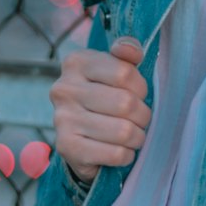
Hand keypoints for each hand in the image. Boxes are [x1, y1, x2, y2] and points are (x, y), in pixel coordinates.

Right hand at [49, 37, 150, 181]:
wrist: (80, 138)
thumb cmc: (106, 97)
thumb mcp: (116, 69)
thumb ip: (127, 53)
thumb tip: (132, 50)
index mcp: (77, 62)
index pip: (125, 73)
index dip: (140, 87)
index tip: (138, 93)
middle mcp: (64, 88)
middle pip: (126, 103)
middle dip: (143, 115)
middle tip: (139, 119)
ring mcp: (62, 119)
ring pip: (123, 131)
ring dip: (137, 137)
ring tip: (132, 135)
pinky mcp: (66, 147)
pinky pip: (115, 154)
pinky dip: (127, 155)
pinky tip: (121, 151)